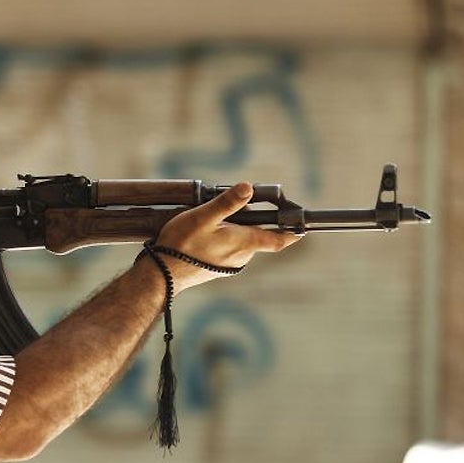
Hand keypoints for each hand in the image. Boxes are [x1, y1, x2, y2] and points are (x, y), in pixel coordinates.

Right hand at [154, 182, 301, 291]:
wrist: (161, 274)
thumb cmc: (181, 245)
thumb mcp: (204, 217)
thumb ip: (227, 203)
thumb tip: (248, 188)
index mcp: (244, 242)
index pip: (277, 239)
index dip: (291, 232)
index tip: (302, 228)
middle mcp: (241, 256)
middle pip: (255, 233)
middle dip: (246, 219)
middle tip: (223, 207)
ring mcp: (229, 264)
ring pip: (240, 241)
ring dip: (231, 229)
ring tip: (206, 222)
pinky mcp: (216, 269)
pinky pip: (227, 249)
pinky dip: (221, 239)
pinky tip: (200, 235)